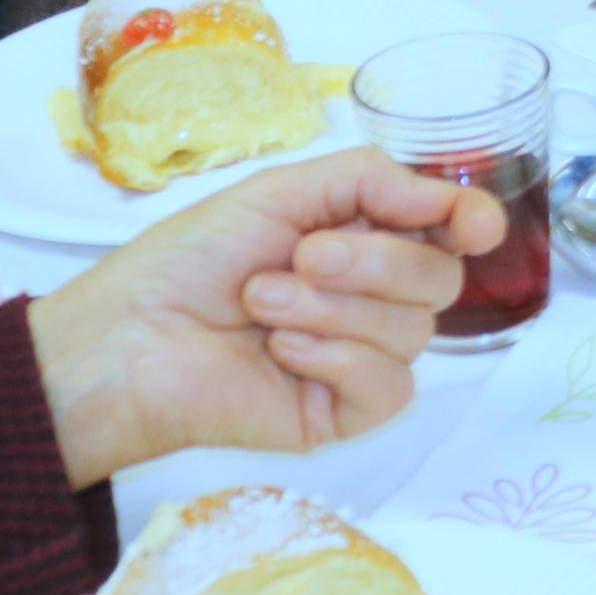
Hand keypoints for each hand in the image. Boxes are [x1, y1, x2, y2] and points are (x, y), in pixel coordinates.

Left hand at [28, 150, 500, 487]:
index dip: (470, 222)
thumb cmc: (184, 263)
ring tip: (262, 306)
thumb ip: (371, 180)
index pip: (445, 232)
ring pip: (415, 332)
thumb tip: (449, 200)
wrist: (123, 343)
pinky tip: (283, 352)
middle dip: (375, 263)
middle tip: (301, 259)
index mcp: (358, 239)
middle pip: (440, 281)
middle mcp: (368, 299)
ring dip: (334, 310)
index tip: (472, 227)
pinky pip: (389, 386)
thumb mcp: (277, 193)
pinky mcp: (340, 414)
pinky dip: (338, 359)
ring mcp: (357, 359)